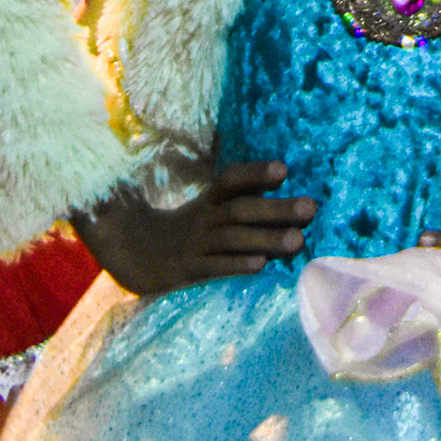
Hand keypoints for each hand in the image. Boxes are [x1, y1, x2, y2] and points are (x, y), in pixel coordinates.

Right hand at [70, 160, 316, 295]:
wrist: (129, 256)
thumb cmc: (181, 232)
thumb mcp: (204, 211)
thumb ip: (238, 201)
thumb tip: (283, 189)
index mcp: (207, 201)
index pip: (230, 180)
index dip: (255, 173)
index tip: (283, 169)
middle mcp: (202, 219)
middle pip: (240, 210)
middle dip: (276, 209)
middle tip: (311, 207)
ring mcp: (193, 245)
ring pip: (232, 239)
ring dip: (265, 238)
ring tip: (298, 240)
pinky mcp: (185, 271)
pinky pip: (213, 267)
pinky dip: (236, 265)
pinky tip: (261, 266)